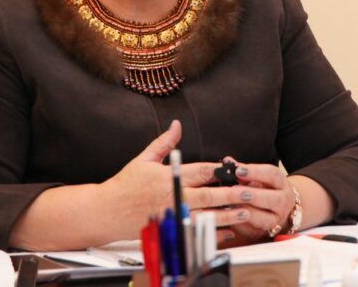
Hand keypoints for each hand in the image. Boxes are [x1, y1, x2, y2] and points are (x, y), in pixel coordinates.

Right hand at [102, 121, 251, 239]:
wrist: (106, 212)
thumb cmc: (124, 185)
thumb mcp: (144, 159)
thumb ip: (164, 143)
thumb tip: (177, 124)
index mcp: (169, 176)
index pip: (201, 171)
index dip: (220, 170)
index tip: (236, 169)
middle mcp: (173, 196)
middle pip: (209, 195)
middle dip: (232, 193)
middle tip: (251, 192)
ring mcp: (173, 215)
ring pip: (206, 216)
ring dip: (228, 214)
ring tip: (246, 211)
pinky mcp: (171, 230)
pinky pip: (196, 232)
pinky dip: (214, 233)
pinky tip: (229, 230)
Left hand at [206, 157, 296, 245]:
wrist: (284, 209)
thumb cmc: (266, 189)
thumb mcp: (260, 176)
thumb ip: (243, 169)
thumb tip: (227, 161)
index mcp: (281, 183)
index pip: (272, 175)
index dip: (255, 172)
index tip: (238, 170)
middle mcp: (283, 202)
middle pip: (272, 199)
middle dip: (253, 195)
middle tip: (234, 191)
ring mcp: (277, 219)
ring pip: (265, 219)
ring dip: (247, 213)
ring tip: (230, 206)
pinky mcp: (266, 233)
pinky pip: (254, 232)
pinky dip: (241, 226)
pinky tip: (230, 219)